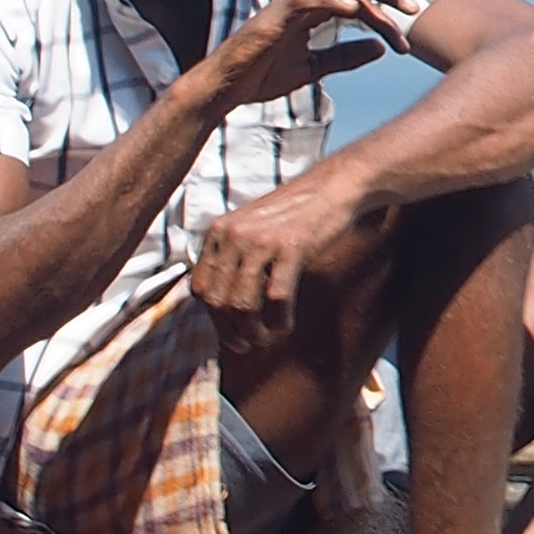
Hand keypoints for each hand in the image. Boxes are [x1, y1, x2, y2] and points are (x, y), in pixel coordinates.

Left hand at [190, 170, 379, 350]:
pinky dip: (280, 321)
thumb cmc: (295, 214)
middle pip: (218, 301)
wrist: (334, 187)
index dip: (212, 318)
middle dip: (230, 332)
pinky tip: (286, 326)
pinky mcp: (291, 248)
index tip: (228, 333)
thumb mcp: (251, 228)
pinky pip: (277, 298)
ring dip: (254, 332)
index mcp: (218, 231)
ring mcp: (261, 242)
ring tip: (266, 339)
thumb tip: (222, 304)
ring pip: (243, 305)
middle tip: (246, 346)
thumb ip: (232, 256)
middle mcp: (233, 235)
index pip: (200, 287)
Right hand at [201, 0, 418, 112]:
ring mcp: (286, 6)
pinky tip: (353, 8)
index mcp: (311, 12)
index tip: (407, 37)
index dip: (384, 14)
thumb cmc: (262, 76)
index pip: (356, 1)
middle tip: (413, 5)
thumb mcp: (313, 68)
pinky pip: (305, 0)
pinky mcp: (273, 17)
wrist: (225, 90)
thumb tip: (381, 49)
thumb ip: (345, 56)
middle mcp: (301, 3)